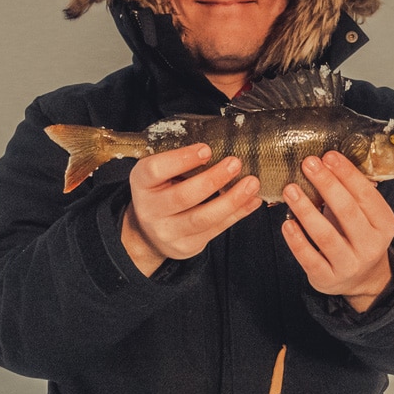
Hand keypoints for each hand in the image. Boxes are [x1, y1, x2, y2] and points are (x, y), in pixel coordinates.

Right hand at [122, 143, 261, 276]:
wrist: (148, 232)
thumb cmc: (160, 191)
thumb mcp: (159, 173)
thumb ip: (181, 162)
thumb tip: (221, 147)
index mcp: (142, 183)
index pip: (156, 170)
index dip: (182, 159)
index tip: (206, 149)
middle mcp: (150, 209)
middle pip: (183, 196)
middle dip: (213, 179)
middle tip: (235, 163)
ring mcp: (168, 232)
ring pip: (203, 218)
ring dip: (231, 200)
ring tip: (251, 184)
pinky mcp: (186, 246)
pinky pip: (216, 229)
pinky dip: (238, 213)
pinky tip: (251, 200)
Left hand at [281, 151, 393, 312]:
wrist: (363, 279)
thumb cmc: (358, 236)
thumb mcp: (367, 216)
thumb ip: (354, 193)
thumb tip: (331, 160)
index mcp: (384, 225)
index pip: (366, 196)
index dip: (347, 174)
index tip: (329, 156)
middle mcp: (371, 246)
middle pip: (347, 212)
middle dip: (327, 184)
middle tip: (308, 164)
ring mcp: (349, 265)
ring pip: (326, 235)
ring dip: (306, 210)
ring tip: (290, 189)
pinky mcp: (328, 279)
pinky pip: (310, 258)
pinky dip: (297, 240)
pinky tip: (286, 223)